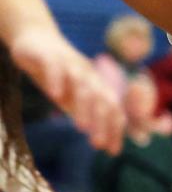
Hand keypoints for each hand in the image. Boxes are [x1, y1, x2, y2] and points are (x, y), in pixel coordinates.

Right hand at [9, 27, 122, 152]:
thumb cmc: (60, 76)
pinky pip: (55, 67)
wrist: (37, 40)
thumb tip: (106, 144)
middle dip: (102, 122)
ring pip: (82, 84)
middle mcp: (88, 75)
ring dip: (85, 107)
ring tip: (82, 127)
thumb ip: (89, 116)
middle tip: (97, 144)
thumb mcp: (75, 99)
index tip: (111, 151)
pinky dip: (57, 80)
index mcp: (97, 86)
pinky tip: (55, 96)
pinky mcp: (49, 56)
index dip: (114, 129)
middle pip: (101, 98)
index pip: (112, 109)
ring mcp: (70, 64)